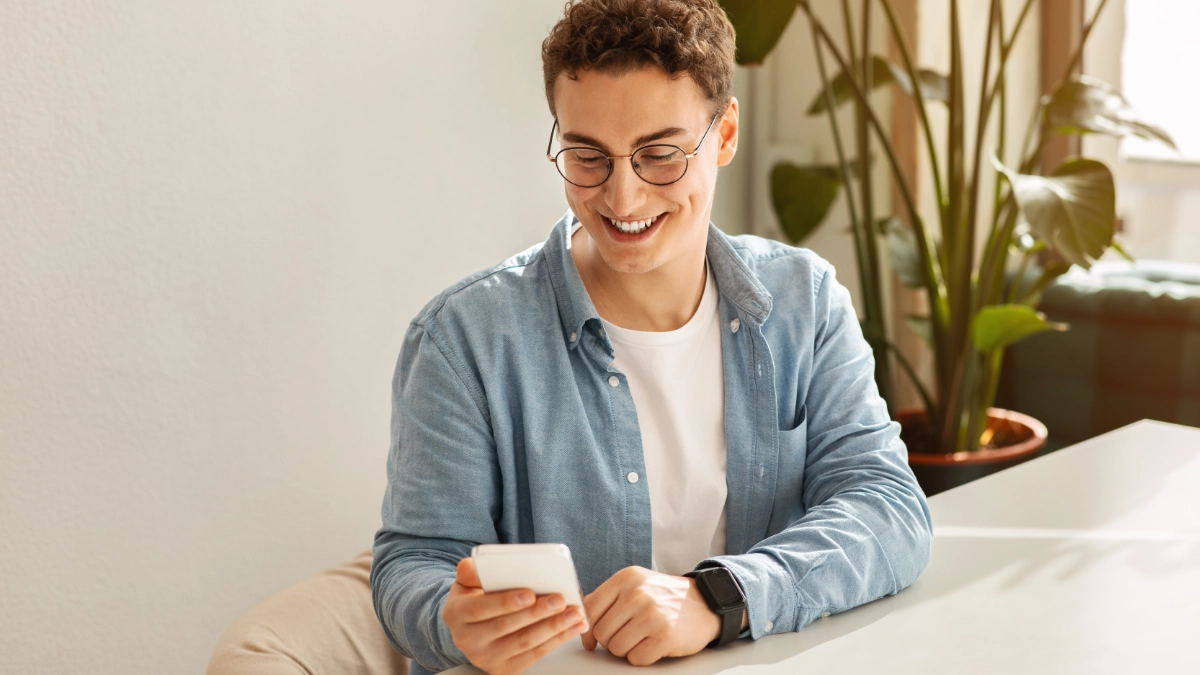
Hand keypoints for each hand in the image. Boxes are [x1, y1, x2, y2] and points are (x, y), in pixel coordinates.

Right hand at [442, 557, 587, 674]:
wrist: (470, 627)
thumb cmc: (473, 598)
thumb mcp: (466, 582)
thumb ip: (471, 572)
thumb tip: (477, 566)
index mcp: (456, 613)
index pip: (481, 608)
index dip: (506, 602)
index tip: (530, 594)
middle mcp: (468, 639)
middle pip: (506, 627)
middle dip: (537, 613)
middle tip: (560, 599)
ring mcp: (486, 657)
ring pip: (524, 643)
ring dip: (553, 628)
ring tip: (573, 612)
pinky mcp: (504, 669)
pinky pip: (534, 655)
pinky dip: (556, 640)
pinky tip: (572, 627)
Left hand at [580, 566, 730, 665]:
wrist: (704, 603)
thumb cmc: (663, 597)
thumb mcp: (634, 585)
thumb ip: (606, 601)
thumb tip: (582, 629)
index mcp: (625, 578)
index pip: (589, 609)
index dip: (588, 629)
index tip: (593, 638)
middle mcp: (637, 594)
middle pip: (601, 633)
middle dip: (611, 640)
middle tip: (629, 634)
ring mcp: (652, 615)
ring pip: (616, 648)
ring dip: (627, 649)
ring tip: (642, 637)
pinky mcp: (665, 636)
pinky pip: (636, 659)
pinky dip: (643, 657)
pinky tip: (654, 644)